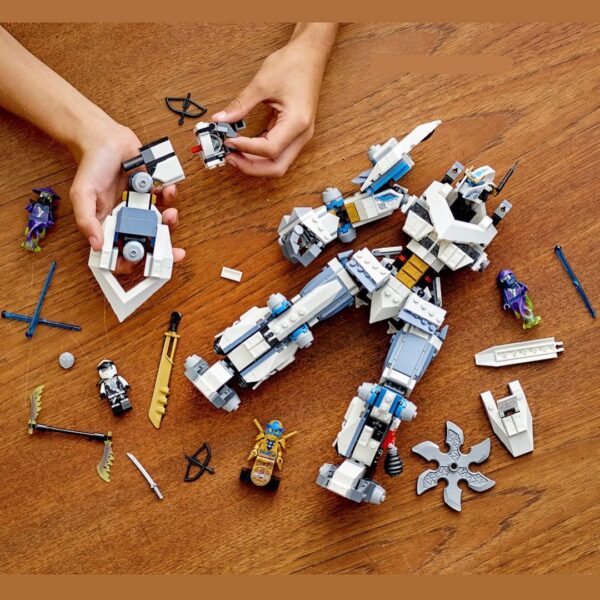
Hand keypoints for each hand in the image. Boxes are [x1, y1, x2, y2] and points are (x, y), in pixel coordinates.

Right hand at [68, 118, 184, 272]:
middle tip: (174, 251)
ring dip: (170, 222)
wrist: (103, 138)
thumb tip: (96, 245)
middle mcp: (127, 218)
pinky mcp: (153, 190)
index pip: (120, 252)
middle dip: (163, 249)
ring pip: (161, 222)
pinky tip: (167, 189)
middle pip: (147, 241)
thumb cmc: (91, 166)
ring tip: (170, 215)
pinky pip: (167, 198)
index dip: (132, 263)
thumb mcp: (82, 194)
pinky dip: (170, 195)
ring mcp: (142, 204)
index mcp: (109, 224)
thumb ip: (87, 220)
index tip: (144, 263)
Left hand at [212, 34, 330, 176]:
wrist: (310, 55)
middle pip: (276, 167)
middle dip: (251, 167)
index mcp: (297, 122)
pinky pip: (276, 153)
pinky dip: (259, 154)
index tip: (228, 140)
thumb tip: (221, 119)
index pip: (269, 149)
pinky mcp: (293, 134)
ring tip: (233, 153)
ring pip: (277, 164)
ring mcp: (298, 136)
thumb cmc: (293, 64)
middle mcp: (301, 134)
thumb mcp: (262, 83)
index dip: (246, 148)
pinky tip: (243, 147)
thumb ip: (240, 105)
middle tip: (230, 157)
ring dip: (254, 163)